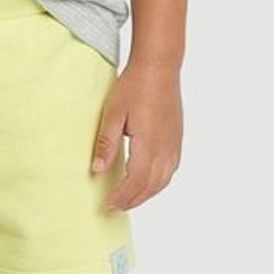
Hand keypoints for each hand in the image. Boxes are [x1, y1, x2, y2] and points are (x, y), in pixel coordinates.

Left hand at [93, 61, 184, 211]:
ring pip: (163, 180)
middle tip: (115, 207)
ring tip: (129, 199)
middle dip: (133, 200)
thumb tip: (97, 169)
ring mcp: (174, 144)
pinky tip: (148, 182)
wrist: (159, 66)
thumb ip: (106, 143)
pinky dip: (158, 182)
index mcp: (149, 144)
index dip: (122, 196)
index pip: (136, 181)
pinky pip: (170, 169)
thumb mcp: (113, 113)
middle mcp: (166, 148)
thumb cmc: (134, 86)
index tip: (108, 204)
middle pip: (151, 186)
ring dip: (146, 193)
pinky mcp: (177, 138)